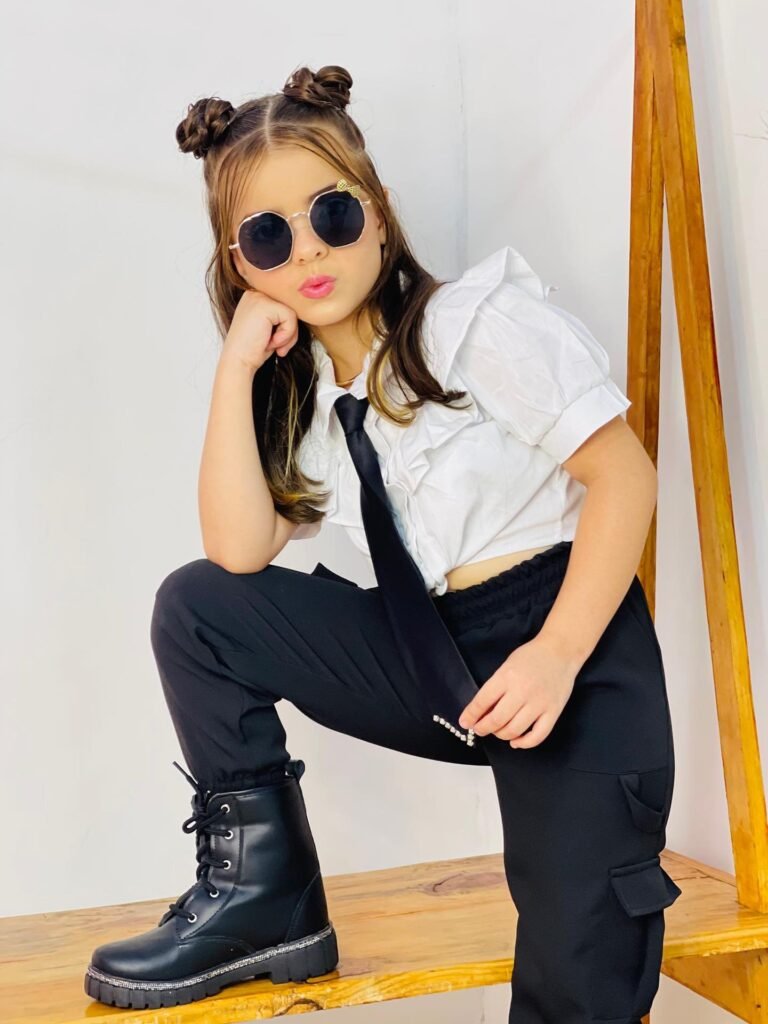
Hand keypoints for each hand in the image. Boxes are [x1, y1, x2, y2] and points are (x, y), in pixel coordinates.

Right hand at [222, 289, 300, 373]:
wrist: (237, 362)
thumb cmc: (253, 350)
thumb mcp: (269, 327)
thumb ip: (280, 315)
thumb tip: (302, 309)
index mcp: (254, 296)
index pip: (284, 305)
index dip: (285, 326)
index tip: (273, 341)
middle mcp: (254, 293)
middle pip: (289, 307)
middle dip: (289, 330)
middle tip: (276, 346)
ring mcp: (258, 297)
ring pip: (292, 313)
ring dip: (288, 335)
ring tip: (272, 344)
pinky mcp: (264, 305)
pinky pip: (291, 318)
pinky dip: (286, 335)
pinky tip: (271, 342)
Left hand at [457, 633, 581, 747]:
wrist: (560, 651)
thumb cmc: (531, 657)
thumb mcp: (507, 665)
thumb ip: (495, 686)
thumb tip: (481, 710)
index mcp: (507, 676)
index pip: (482, 701)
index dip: (471, 715)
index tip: (465, 722)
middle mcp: (522, 691)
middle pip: (497, 719)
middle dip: (483, 728)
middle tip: (479, 729)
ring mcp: (539, 703)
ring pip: (514, 730)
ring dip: (501, 735)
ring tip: (497, 732)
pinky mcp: (553, 712)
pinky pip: (537, 736)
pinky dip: (524, 743)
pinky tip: (516, 741)